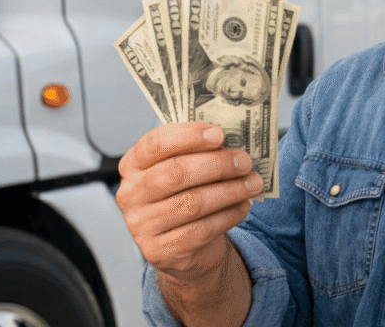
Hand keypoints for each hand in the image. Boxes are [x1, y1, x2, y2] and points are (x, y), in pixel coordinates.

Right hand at [116, 122, 262, 283]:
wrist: (182, 248)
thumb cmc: (186, 196)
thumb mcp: (186, 171)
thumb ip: (199, 154)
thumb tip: (233, 144)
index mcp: (133, 165)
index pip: (155, 143)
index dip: (188, 136)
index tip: (220, 134)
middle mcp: (131, 194)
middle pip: (176, 173)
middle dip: (218, 165)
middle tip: (245, 162)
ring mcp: (141, 226)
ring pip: (192, 203)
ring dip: (230, 191)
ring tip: (254, 184)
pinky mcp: (159, 251)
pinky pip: (201, 230)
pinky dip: (229, 215)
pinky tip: (245, 205)